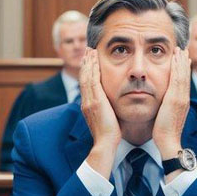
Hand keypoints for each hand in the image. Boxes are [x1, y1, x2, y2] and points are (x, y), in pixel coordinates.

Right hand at [80, 48, 120, 173]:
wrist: (105, 145)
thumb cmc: (109, 137)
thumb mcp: (106, 121)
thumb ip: (107, 112)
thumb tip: (111, 108)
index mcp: (88, 106)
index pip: (87, 85)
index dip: (88, 72)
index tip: (90, 62)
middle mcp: (86, 102)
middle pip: (84, 77)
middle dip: (86, 63)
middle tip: (89, 51)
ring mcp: (89, 101)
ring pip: (87, 76)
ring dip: (88, 62)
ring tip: (91, 50)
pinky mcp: (94, 100)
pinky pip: (92, 79)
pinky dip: (92, 68)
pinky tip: (95, 58)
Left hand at [153, 47, 190, 161]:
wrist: (168, 142)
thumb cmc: (164, 133)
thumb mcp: (166, 117)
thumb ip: (166, 108)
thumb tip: (162, 105)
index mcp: (182, 102)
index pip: (183, 82)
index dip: (183, 70)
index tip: (183, 60)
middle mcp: (183, 98)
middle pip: (185, 75)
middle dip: (184, 62)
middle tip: (183, 49)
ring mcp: (181, 98)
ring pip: (182, 75)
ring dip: (181, 61)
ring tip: (180, 49)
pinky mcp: (175, 99)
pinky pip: (177, 78)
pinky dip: (177, 67)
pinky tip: (175, 58)